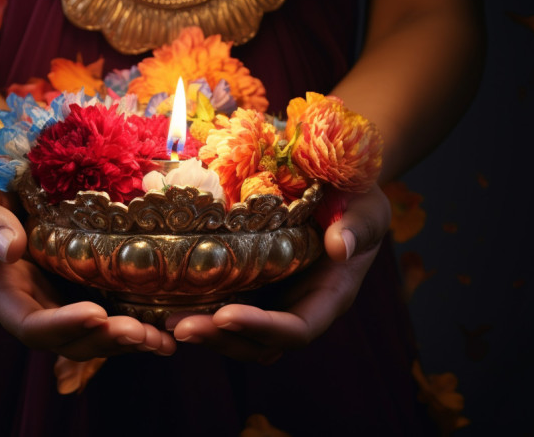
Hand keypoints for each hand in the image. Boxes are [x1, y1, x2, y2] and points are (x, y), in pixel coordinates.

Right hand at [0, 154, 176, 360]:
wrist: (1, 173)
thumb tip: (9, 248)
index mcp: (0, 291)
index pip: (29, 323)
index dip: (62, 325)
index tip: (96, 314)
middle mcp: (32, 304)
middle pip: (68, 340)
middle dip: (105, 341)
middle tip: (143, 335)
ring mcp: (60, 298)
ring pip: (93, 336)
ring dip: (129, 341)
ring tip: (164, 340)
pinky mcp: (84, 286)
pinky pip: (111, 313)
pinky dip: (139, 322)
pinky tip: (169, 324)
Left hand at [167, 184, 390, 363]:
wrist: (342, 188)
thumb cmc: (359, 196)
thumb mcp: (368, 206)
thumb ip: (358, 226)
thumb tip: (340, 247)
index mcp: (329, 297)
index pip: (296, 329)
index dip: (262, 328)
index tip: (226, 316)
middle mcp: (298, 307)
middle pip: (260, 344)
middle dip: (221, 340)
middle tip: (181, 327)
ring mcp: (273, 300)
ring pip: (238, 336)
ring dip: (204, 332)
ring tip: (166, 322)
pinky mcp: (252, 285)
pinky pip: (225, 308)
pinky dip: (199, 311)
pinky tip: (165, 302)